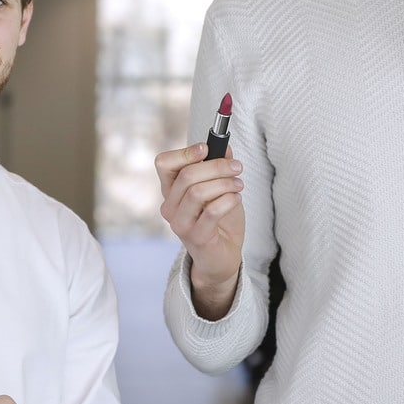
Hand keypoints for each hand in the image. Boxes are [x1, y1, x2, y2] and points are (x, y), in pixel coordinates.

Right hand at [155, 142, 244, 319]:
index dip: (185, 152)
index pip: (164, 163)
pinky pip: (211, 211)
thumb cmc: (219, 220)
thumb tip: (224, 145)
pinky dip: (228, 200)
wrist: (222, 258)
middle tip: (237, 167)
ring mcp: (180, 223)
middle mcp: (170, 206)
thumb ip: (218, 166)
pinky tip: (236, 199)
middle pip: (186, 175)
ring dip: (224, 183)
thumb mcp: (220, 188)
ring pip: (197, 192)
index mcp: (171, 190)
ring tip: (239, 185)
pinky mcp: (196, 237)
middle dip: (216, 166)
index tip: (207, 148)